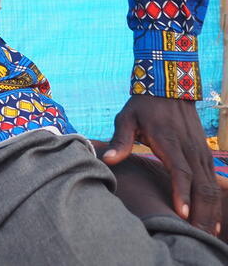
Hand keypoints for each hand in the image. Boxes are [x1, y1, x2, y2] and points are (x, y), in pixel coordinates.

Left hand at [103, 95, 219, 234]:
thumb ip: (120, 140)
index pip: (181, 172)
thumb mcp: (126, 118)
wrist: (168, 88)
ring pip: (211, 187)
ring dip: (209, 211)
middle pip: (202, 186)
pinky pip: (214, 183)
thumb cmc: (143, 106)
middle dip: (200, 212)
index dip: (181, 193)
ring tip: (204, 234)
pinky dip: (214, 202)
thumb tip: (109, 160)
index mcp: (170, 142)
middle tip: (194, 235)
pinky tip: (211, 221)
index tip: (181, 213)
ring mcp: (201, 153)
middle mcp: (190, 150)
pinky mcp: (205, 156)